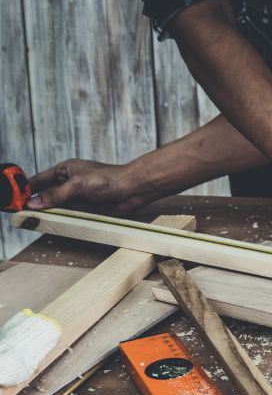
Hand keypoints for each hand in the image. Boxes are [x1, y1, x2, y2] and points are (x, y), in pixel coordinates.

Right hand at [26, 159, 158, 213]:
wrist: (134, 189)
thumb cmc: (110, 179)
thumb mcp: (78, 185)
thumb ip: (56, 195)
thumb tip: (35, 202)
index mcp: (65, 170)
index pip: (39, 180)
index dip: (26, 189)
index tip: (15, 199)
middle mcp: (69, 182)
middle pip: (46, 195)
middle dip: (35, 203)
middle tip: (20, 213)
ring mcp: (78, 196)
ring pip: (57, 206)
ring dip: (47, 213)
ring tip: (32, 221)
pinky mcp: (87, 208)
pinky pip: (69, 214)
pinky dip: (61, 219)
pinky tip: (52, 224)